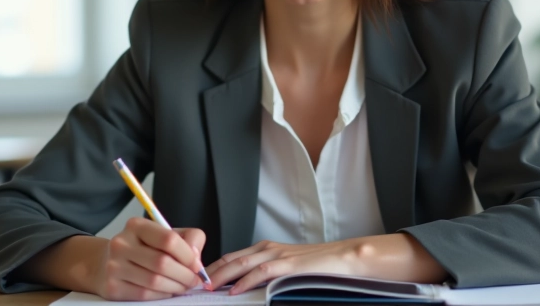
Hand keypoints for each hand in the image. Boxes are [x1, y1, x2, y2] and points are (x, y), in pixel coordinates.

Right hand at [92, 217, 206, 300]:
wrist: (105, 263)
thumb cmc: (142, 248)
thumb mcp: (163, 235)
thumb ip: (187, 239)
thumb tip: (196, 258)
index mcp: (136, 226)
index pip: (169, 240)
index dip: (188, 255)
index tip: (197, 266)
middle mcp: (121, 243)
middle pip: (162, 263)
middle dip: (185, 275)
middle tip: (194, 281)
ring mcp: (114, 266)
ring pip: (155, 281)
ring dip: (176, 287)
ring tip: (183, 286)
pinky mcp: (111, 287)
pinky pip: (144, 294)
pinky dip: (162, 295)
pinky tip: (167, 291)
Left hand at [206, 239, 362, 294]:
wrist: (345, 258)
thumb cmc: (318, 266)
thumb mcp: (287, 269)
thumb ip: (268, 275)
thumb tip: (247, 289)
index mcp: (267, 249)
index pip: (233, 257)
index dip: (214, 268)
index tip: (200, 280)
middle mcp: (269, 248)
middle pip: (232, 259)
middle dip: (211, 272)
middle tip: (194, 284)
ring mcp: (278, 255)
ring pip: (242, 264)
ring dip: (222, 276)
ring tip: (207, 288)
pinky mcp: (289, 265)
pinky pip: (262, 272)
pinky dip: (246, 281)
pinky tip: (235, 291)